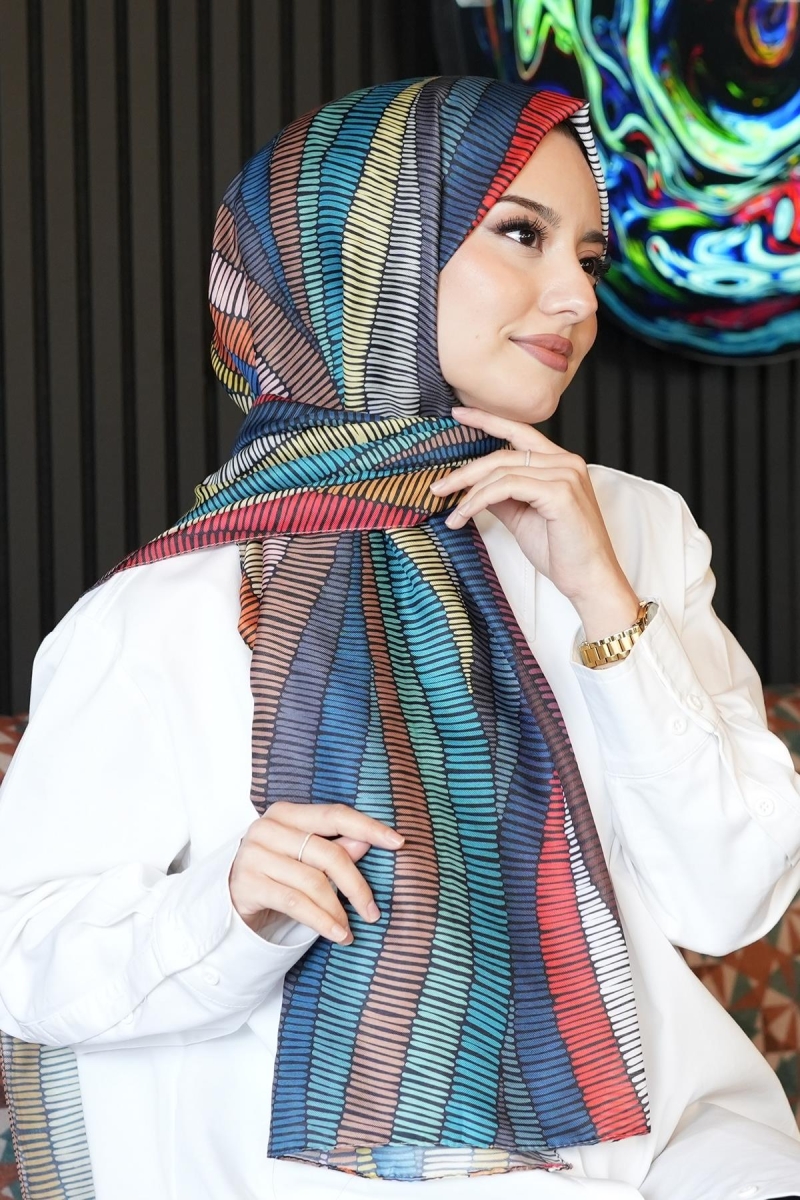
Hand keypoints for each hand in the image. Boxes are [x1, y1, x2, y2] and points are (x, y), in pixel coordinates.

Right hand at [228, 801, 403, 942]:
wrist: (228, 898)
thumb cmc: (275, 873)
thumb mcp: (305, 858)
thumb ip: (336, 847)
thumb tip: (368, 842)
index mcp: (286, 813)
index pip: (334, 815)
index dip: (369, 827)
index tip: (399, 843)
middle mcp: (267, 828)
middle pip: (327, 853)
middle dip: (357, 885)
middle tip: (374, 911)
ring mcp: (254, 855)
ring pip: (313, 882)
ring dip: (338, 910)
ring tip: (352, 928)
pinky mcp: (246, 884)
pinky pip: (295, 903)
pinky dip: (321, 921)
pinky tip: (338, 934)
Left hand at [430, 406, 639, 637]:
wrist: (588, 580)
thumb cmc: (561, 552)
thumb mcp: (522, 517)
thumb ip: (502, 496)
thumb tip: (472, 486)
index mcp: (560, 463)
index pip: (519, 432)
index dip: (487, 420)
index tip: (458, 414)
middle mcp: (566, 462)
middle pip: (503, 453)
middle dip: (465, 471)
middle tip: (438, 487)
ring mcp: (565, 475)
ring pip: (502, 471)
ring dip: (469, 492)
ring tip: (452, 513)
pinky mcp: (560, 492)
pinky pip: (507, 487)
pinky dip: (480, 500)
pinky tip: (466, 515)